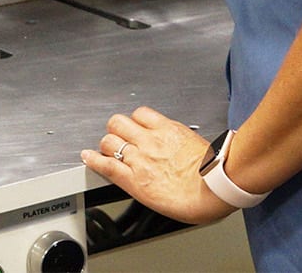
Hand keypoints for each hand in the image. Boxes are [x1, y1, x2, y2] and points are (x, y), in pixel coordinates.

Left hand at [82, 107, 235, 224]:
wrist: (214, 187)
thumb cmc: (213, 170)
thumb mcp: (198, 145)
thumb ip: (182, 142)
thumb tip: (182, 146)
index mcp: (168, 129)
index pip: (141, 114)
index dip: (134, 122)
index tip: (133, 128)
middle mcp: (151, 140)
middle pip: (120, 123)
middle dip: (116, 130)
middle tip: (119, 139)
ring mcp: (140, 159)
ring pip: (109, 141)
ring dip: (107, 145)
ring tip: (108, 152)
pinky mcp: (133, 179)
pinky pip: (106, 165)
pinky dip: (93, 160)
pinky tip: (87, 157)